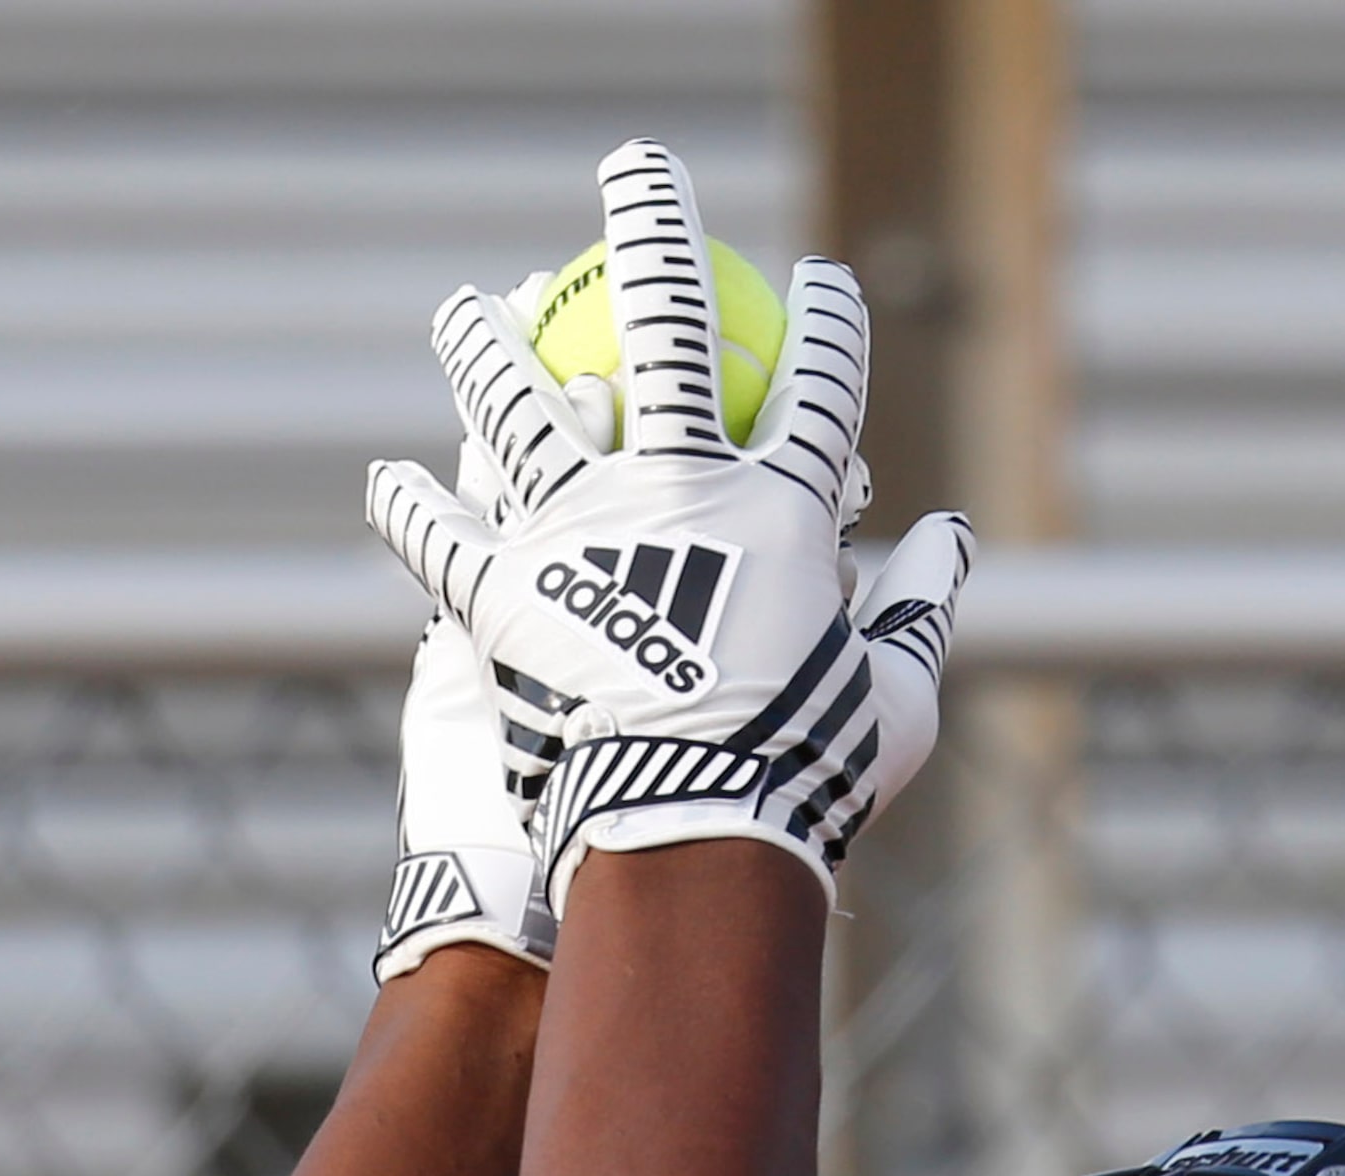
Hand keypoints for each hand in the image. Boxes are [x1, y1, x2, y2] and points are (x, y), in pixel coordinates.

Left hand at [364, 138, 971, 912]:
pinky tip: (388, 478)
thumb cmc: (813, 774)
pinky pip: (447, 544)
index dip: (828, 325)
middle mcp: (675, 493)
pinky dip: (416, 513)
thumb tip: (955, 534)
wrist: (695, 833)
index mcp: (781, 512)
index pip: (819, 388)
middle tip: (639, 173)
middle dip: (655, 234)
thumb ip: (924, 603)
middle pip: (666, 334)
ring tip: (474, 302)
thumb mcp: (897, 692)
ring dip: (494, 347)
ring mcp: (581, 535)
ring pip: (525, 409)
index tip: (825, 278)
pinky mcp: (505, 596)